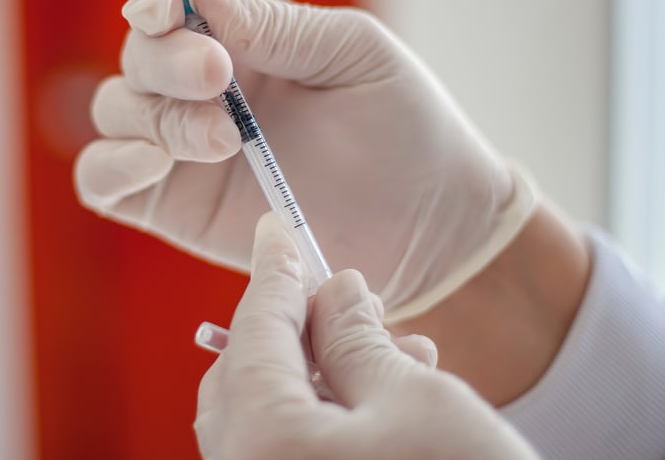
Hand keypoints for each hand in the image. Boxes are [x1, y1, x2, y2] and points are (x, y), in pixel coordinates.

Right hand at [74, 0, 528, 315]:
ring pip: (115, 110)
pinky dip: (109, 165)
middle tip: (220, 77)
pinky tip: (154, 164)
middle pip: (135, 54)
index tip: (171, 8)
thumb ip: (272, 23)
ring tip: (226, 137)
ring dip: (155, 114)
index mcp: (244, 38)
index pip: (166, 2)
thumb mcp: (352, 52)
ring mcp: (185, 149)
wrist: (434, 224)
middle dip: (165, 60)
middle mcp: (204, 89)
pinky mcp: (176, 209)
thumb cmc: (406, 124)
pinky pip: (102, 181)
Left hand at [194, 213, 538, 459]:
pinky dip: (323, 420)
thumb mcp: (418, 398)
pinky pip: (288, 456)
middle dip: (294, 327)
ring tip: (394, 344)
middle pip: (245, 378)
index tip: (275, 227)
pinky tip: (384, 399)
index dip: (273, 272)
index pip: (254, 332)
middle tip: (342, 295)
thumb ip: (357, 336)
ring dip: (320, 373)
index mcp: (264, 444)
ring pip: (269, 420)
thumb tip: (334, 289)